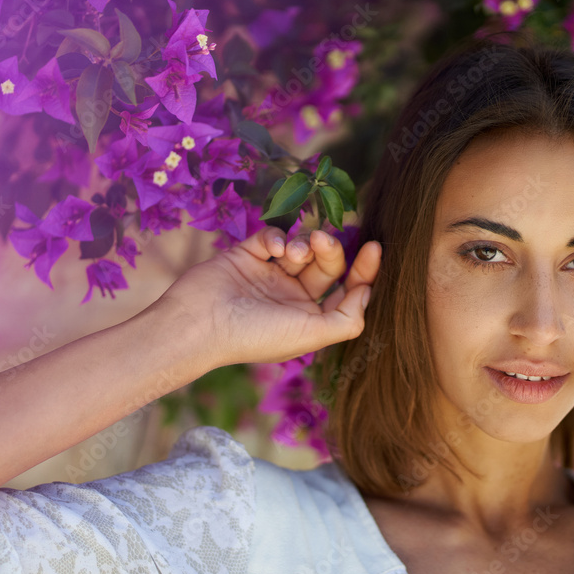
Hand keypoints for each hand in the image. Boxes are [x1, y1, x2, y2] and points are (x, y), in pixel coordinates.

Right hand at [151, 226, 380, 371]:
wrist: (199, 324)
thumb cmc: (255, 336)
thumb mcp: (311, 336)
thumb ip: (347, 319)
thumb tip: (367, 293)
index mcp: (308, 318)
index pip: (346, 290)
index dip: (364, 271)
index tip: (375, 248)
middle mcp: (291, 297)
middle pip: (327, 265)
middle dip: (331, 250)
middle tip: (322, 241)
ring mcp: (268, 276)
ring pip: (301, 247)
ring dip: (303, 244)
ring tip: (291, 252)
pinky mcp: (245, 256)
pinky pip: (271, 237)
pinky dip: (276, 237)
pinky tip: (271, 250)